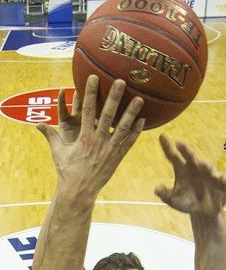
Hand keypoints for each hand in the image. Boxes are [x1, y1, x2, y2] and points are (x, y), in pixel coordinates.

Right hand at [37, 75, 144, 198]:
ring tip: (140, 99)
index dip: (90, 93)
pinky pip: (128, 143)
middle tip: (122, 82)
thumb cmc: (67, 171)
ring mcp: (109, 150)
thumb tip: (37, 125)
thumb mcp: (58, 152)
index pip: (87, 110)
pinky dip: (136, 132)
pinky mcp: (117, 158)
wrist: (79, 190)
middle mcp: (98, 141)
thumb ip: (50, 135)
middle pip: (108, 115)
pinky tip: (143, 121)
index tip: (94, 78)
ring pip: (122, 128)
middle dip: (114, 98)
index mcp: (84, 136)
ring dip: (131, 113)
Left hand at [155, 134, 225, 215]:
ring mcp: (208, 174)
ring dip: (205, 164)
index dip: (167, 147)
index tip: (162, 136)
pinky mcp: (220, 183)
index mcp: (181, 169)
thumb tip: (157, 189)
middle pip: (190, 156)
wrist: (204, 212)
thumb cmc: (187, 202)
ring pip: (207, 166)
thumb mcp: (174, 201)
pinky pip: (223, 179)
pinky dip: (225, 179)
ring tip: (201, 164)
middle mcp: (195, 168)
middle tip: (179, 143)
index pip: (173, 156)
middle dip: (185, 150)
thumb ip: (166, 195)